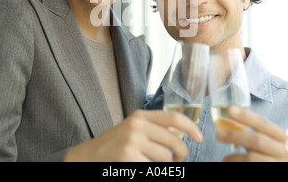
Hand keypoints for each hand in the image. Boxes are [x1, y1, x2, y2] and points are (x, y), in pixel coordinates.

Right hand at [64, 109, 202, 161]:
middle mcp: (137, 125)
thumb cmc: (115, 144)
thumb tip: (183, 134)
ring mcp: (132, 141)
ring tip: (157, 164)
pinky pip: (154, 168)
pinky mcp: (128, 157)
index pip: (174, 117)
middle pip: (174, 140)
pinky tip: (142, 166)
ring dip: (167, 166)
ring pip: (166, 158)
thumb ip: (154, 127)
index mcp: (140, 115)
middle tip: (180, 159)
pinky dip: (153, 170)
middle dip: (182, 154)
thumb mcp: (133, 129)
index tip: (199, 137)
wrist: (88, 156)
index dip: (191, 127)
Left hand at [216, 106, 287, 161]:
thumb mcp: (271, 144)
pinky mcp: (273, 174)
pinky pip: (250, 167)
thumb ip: (256, 135)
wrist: (282, 168)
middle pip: (257, 140)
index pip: (263, 123)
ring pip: (252, 157)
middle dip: (235, 136)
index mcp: (286, 138)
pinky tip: (231, 163)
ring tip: (225, 158)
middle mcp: (287, 152)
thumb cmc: (272, 157)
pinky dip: (237, 163)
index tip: (230, 109)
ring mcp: (281, 164)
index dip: (246, 116)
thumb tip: (229, 125)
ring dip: (234, 156)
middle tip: (218, 135)